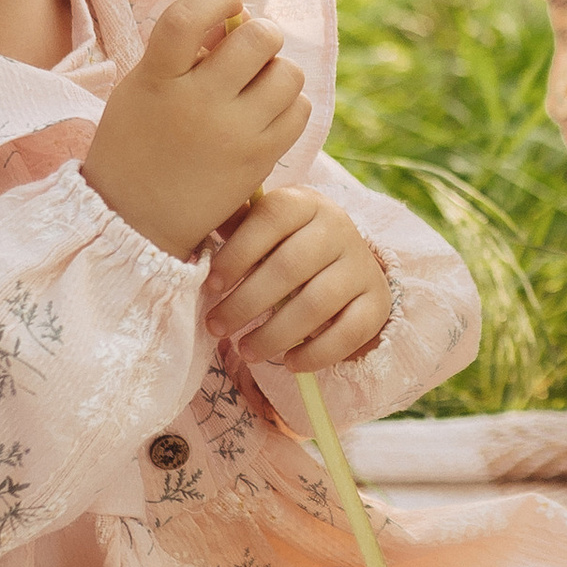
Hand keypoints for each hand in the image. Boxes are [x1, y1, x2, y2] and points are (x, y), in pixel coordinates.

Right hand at [82, 0, 309, 257]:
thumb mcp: (142, 87)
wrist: (136, 220)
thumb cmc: (138, 142)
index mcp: (157, 78)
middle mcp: (198, 104)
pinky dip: (289, 104)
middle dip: (259, 33)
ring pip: (288, 73)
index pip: (189, 17)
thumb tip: (239, 13)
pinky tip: (264, 114)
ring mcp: (234, 134)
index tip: (227, 0)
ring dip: (276, 71)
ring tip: (253, 87)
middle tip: (247, 50)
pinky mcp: (260, 160)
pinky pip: (301, 110)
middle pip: (260, 38)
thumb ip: (184, 50)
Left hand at [206, 187, 393, 372]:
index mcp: (305, 202)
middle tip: (216, 326)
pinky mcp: (377, 302)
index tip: (211, 286)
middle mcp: (339, 228)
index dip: (237, 254)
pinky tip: (288, 363)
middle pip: (289, 268)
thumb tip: (189, 239)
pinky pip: (348, 333)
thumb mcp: (262, 227)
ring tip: (245, 350)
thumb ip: (235, 230)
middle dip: (246, 303)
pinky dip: (315, 353)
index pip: (270, 221)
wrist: (345, 258)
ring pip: (316, 305)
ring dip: (274, 334)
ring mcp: (361, 266)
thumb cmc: (285, 244)